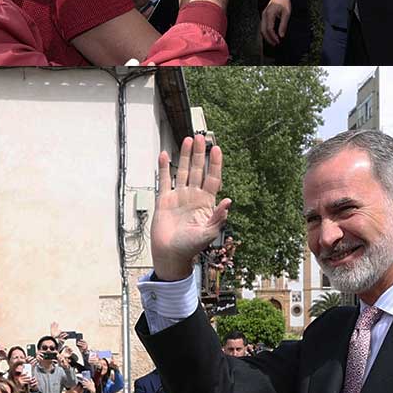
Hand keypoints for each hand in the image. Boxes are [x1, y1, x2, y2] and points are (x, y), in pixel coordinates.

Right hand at [149, 134, 230, 280]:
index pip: (213, 178)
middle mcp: (193, 196)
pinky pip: (165, 180)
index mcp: (206, 203)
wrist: (170, 254)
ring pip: (183, 171)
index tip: (217, 149)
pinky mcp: (164, 200)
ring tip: (187, 140)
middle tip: (200, 138)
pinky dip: (164, 167)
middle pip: (198, 170)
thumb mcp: (208, 233)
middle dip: (199, 154)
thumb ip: (218, 218)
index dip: (215, 164)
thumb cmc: (190, 247)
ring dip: (185, 156)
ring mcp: (179, 197)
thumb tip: (228, 202)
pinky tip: (165, 155)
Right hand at [260, 0, 290, 45]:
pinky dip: (266, 31)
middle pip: (263, 30)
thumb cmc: (284, 2)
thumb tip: (281, 35)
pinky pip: (263, 25)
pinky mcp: (264, 15)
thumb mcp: (286, 14)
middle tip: (275, 44)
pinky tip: (271, 34)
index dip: (273, 36)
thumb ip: (283, 25)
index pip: (269, 29)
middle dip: (268, 38)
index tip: (278, 41)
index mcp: (269, 14)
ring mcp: (263, 15)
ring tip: (273, 41)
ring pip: (262, 28)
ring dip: (266, 36)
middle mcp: (264, 15)